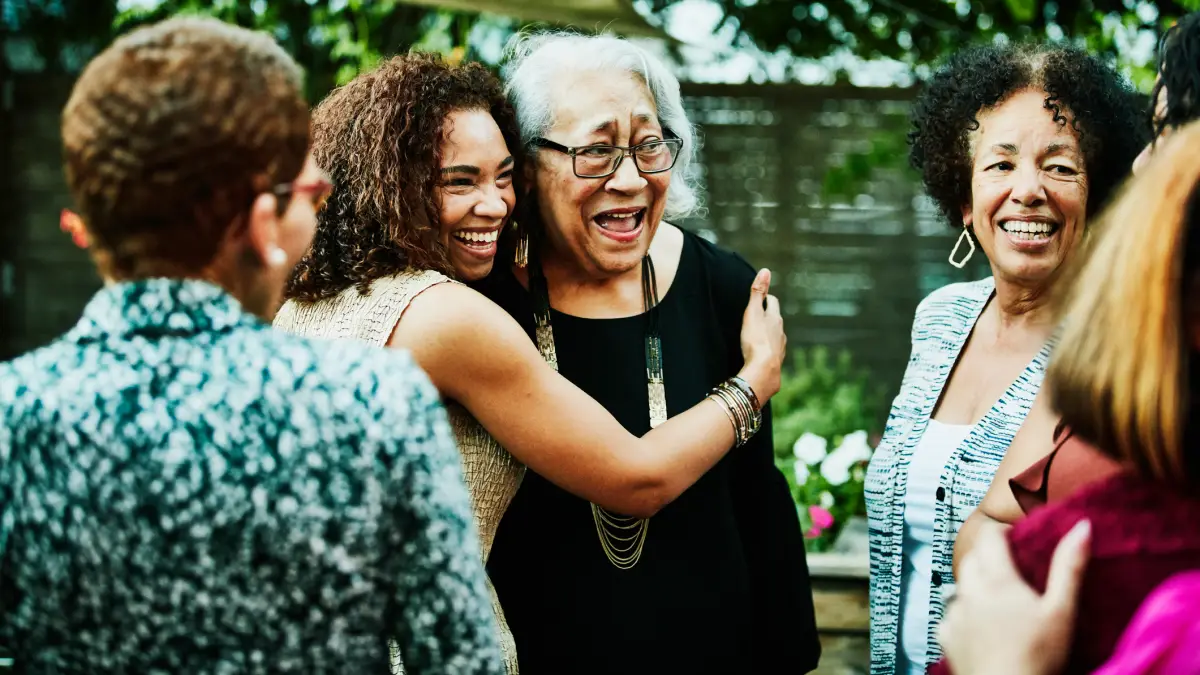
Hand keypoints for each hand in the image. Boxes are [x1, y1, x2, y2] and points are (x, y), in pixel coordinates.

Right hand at [737, 268, 784, 400]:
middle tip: (759, 314)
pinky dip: (768, 350)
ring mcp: (780, 348)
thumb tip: (765, 270)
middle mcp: (781, 332)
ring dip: (769, 334)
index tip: (761, 297)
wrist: (763, 370)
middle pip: (776, 319)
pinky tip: (761, 354)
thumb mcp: (752, 313)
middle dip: (768, 315)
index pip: (772, 302)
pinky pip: (773, 352)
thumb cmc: (756, 340)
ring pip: (776, 336)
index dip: (766, 298)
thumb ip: (757, 293)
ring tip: (759, 335)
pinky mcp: (776, 362)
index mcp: (775, 319)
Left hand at [939, 519, 1090, 674]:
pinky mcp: (945, 637)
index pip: (988, 536)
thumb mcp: (1061, 611)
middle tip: (1013, 569)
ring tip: (1000, 601)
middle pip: (972, 558)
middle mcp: (968, 592)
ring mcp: (953, 615)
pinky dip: (965, 614)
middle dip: (988, 556)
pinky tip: (981, 627)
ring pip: (961, 586)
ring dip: (976, 586)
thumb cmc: (1039, 656)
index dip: (1001, 531)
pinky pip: (951, 615)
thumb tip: (1082, 525)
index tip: (1018, 538)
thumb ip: (1069, 567)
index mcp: (996, 580)